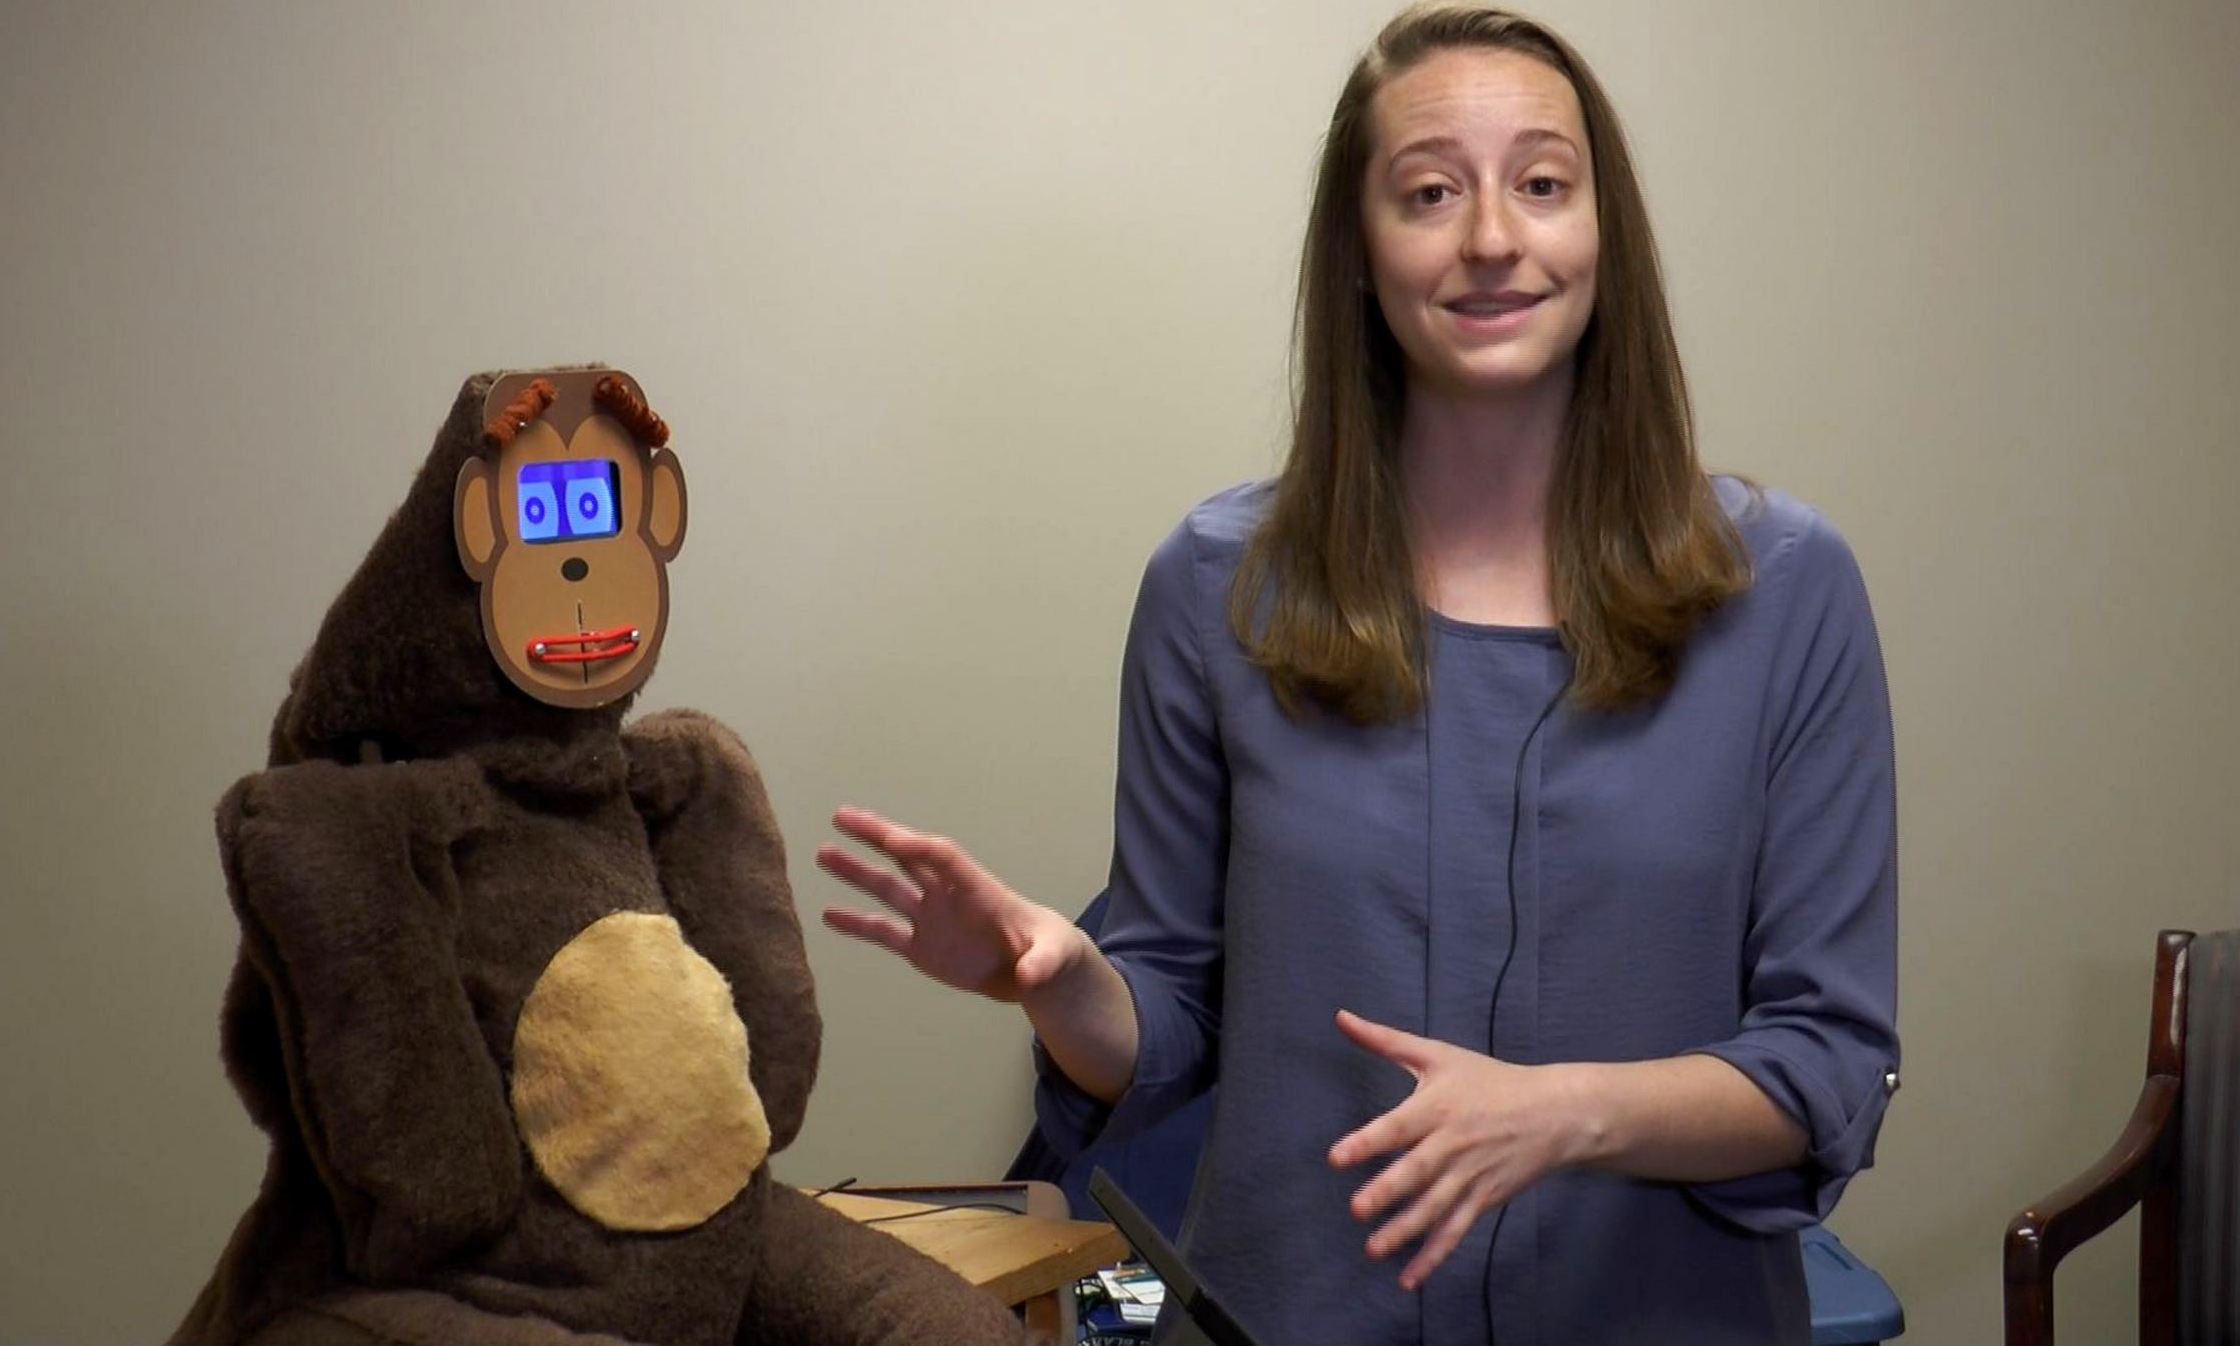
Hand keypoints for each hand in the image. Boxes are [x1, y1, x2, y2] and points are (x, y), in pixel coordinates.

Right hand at [817, 807, 1088, 1003]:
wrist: (1035, 972)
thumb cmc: (1049, 951)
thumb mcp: (1054, 956)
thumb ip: (1042, 963)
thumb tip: (1030, 977)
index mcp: (979, 889)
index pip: (944, 857)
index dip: (919, 847)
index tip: (891, 839)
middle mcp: (948, 896)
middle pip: (907, 856)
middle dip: (876, 835)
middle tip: (841, 816)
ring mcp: (931, 919)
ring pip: (887, 888)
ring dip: (856, 871)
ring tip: (823, 853)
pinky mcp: (921, 947)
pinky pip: (883, 932)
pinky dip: (856, 923)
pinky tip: (827, 914)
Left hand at [1326, 1010, 1586, 1290]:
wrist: (1553, 1113)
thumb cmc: (1489, 1081)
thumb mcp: (1437, 1054)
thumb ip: (1384, 1040)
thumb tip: (1341, 1017)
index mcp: (1437, 1107)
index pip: (1396, 1127)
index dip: (1367, 1142)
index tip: (1337, 1157)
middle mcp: (1452, 1145)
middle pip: (1416, 1172)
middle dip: (1387, 1192)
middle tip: (1357, 1208)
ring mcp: (1470, 1176)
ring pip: (1433, 1208)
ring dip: (1404, 1231)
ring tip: (1373, 1249)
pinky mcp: (1483, 1200)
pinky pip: (1455, 1231)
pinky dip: (1434, 1256)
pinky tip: (1409, 1277)